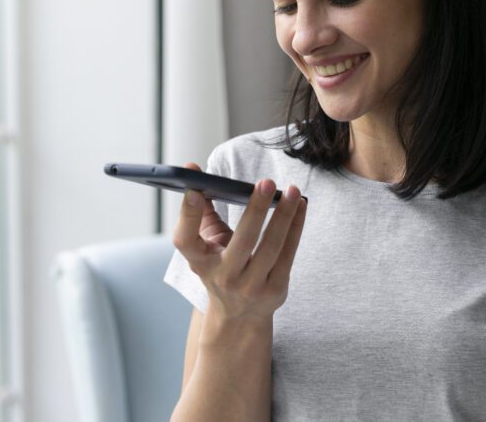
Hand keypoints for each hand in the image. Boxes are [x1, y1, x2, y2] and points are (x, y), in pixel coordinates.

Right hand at [172, 162, 306, 322]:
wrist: (238, 315)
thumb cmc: (220, 267)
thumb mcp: (204, 246)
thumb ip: (200, 211)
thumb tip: (194, 171)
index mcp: (199, 262)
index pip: (184, 240)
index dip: (187, 214)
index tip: (194, 189)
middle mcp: (223, 277)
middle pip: (242, 240)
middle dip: (256, 209)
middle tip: (267, 182)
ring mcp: (250, 287)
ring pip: (272, 245)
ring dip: (285, 215)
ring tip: (293, 190)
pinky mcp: (275, 290)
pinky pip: (289, 253)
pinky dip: (296, 226)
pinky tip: (301, 206)